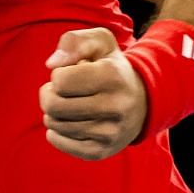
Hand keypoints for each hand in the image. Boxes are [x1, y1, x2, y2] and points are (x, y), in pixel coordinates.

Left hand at [40, 28, 147, 159]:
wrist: (144, 101)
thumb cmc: (111, 67)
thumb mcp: (100, 42)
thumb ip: (74, 41)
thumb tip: (51, 64)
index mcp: (112, 76)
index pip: (60, 80)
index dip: (58, 75)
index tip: (72, 74)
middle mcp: (115, 106)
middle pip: (53, 105)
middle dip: (49, 95)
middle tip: (62, 91)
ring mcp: (109, 132)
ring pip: (55, 124)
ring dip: (54, 113)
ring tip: (71, 105)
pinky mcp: (102, 151)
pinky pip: (61, 143)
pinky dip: (56, 132)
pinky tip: (68, 122)